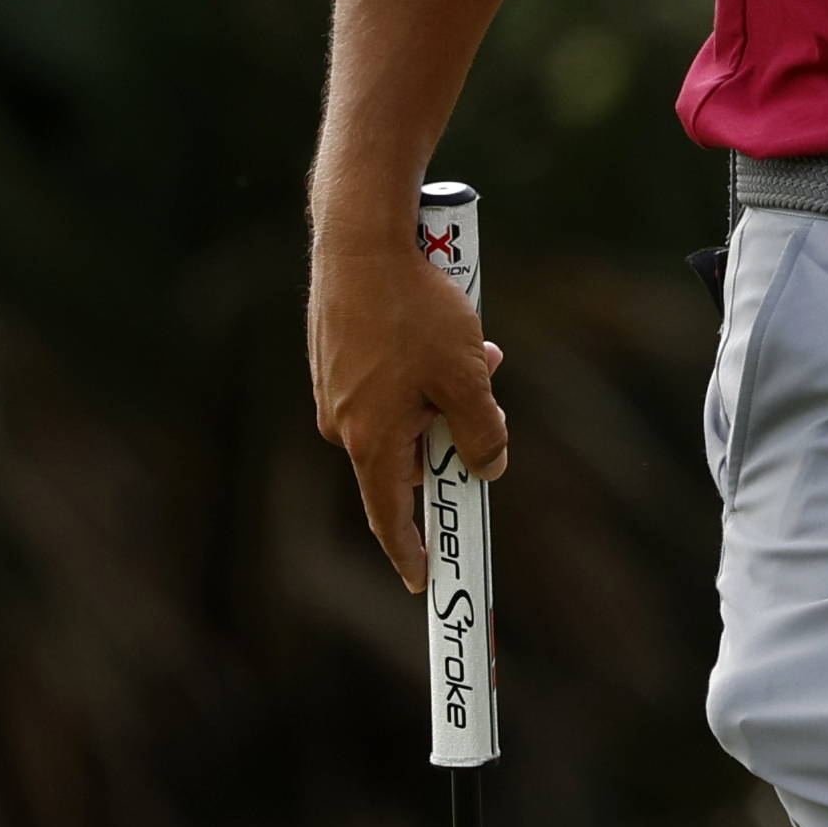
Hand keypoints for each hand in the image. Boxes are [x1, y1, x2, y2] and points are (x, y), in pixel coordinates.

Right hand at [309, 221, 506, 595]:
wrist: (362, 245)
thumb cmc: (414, 312)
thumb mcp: (467, 376)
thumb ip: (481, 431)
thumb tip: (487, 469)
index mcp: (370, 440)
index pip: (389, 515)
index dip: (408, 550)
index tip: (422, 581)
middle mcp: (344, 425)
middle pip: (408, 456)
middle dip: (453, 436)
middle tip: (492, 403)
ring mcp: (335, 393)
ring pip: (406, 413)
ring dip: (446, 395)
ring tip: (482, 352)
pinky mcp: (337, 362)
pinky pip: (389, 385)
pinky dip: (424, 372)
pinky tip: (451, 333)